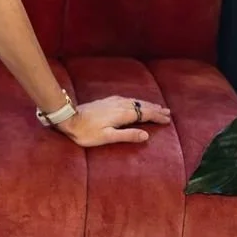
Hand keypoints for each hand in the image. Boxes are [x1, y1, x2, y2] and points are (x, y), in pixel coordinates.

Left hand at [53, 95, 171, 147]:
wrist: (68, 118)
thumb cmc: (86, 132)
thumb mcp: (107, 137)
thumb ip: (127, 135)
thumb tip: (146, 135)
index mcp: (122, 114)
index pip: (145, 114)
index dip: (157, 117)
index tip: (167, 120)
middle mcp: (120, 105)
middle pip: (142, 106)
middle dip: (155, 109)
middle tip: (167, 112)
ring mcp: (113, 101)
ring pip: (135, 101)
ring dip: (147, 104)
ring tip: (157, 106)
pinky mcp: (106, 101)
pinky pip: (127, 99)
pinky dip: (136, 101)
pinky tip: (135, 102)